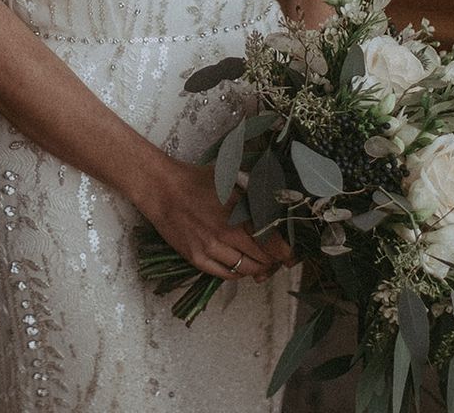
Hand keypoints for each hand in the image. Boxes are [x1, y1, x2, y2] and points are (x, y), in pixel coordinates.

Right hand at [136, 159, 281, 281]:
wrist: (162, 189)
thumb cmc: (197, 180)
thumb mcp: (231, 178)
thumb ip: (255, 191)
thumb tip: (279, 200)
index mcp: (239, 211)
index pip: (272, 241)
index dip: (286, 252)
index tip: (291, 253)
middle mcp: (227, 232)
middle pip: (262, 258)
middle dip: (274, 261)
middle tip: (278, 259)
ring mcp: (211, 247)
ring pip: (246, 269)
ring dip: (257, 269)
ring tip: (260, 262)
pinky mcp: (196, 258)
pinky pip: (225, 275)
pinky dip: (237, 273)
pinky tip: (239, 264)